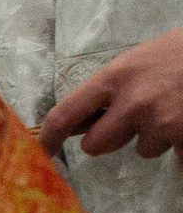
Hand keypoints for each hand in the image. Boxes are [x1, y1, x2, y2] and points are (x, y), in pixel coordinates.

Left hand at [41, 26, 182, 159]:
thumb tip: (86, 117)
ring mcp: (161, 124)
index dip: (49, 139)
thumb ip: (114, 86)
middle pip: (96, 145)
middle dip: (111, 138)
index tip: (44, 151)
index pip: (64, 115)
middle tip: (136, 119)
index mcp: (115, 76)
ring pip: (142, 149)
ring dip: (156, 136)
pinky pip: (175, 154)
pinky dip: (182, 143)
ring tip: (177, 106)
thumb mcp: (142, 58)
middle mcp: (133, 103)